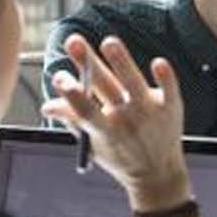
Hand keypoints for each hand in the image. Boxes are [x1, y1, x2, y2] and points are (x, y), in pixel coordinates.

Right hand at [42, 34, 189, 209]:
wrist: (159, 176)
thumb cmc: (121, 156)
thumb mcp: (95, 145)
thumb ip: (74, 121)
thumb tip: (46, 105)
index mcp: (105, 131)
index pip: (84, 109)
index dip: (72, 95)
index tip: (59, 77)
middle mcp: (127, 120)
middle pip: (103, 87)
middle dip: (87, 64)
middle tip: (73, 40)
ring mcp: (150, 112)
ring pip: (133, 83)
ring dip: (121, 62)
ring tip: (109, 42)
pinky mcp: (171, 107)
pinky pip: (169, 90)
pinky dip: (165, 78)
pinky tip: (158, 62)